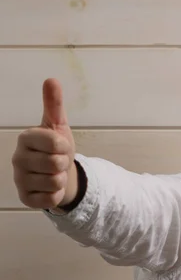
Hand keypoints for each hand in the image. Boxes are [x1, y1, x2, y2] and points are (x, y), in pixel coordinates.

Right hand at [12, 78, 77, 208]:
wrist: (57, 171)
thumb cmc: (56, 146)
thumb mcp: (57, 125)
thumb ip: (54, 104)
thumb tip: (51, 80)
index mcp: (26, 138)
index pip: (56, 143)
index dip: (64, 146)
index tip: (59, 145)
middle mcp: (18, 158)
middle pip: (56, 164)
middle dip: (64, 163)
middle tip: (58, 161)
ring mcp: (19, 179)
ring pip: (55, 182)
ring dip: (61, 179)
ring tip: (54, 173)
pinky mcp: (25, 198)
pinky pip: (50, 199)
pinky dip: (57, 194)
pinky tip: (50, 187)